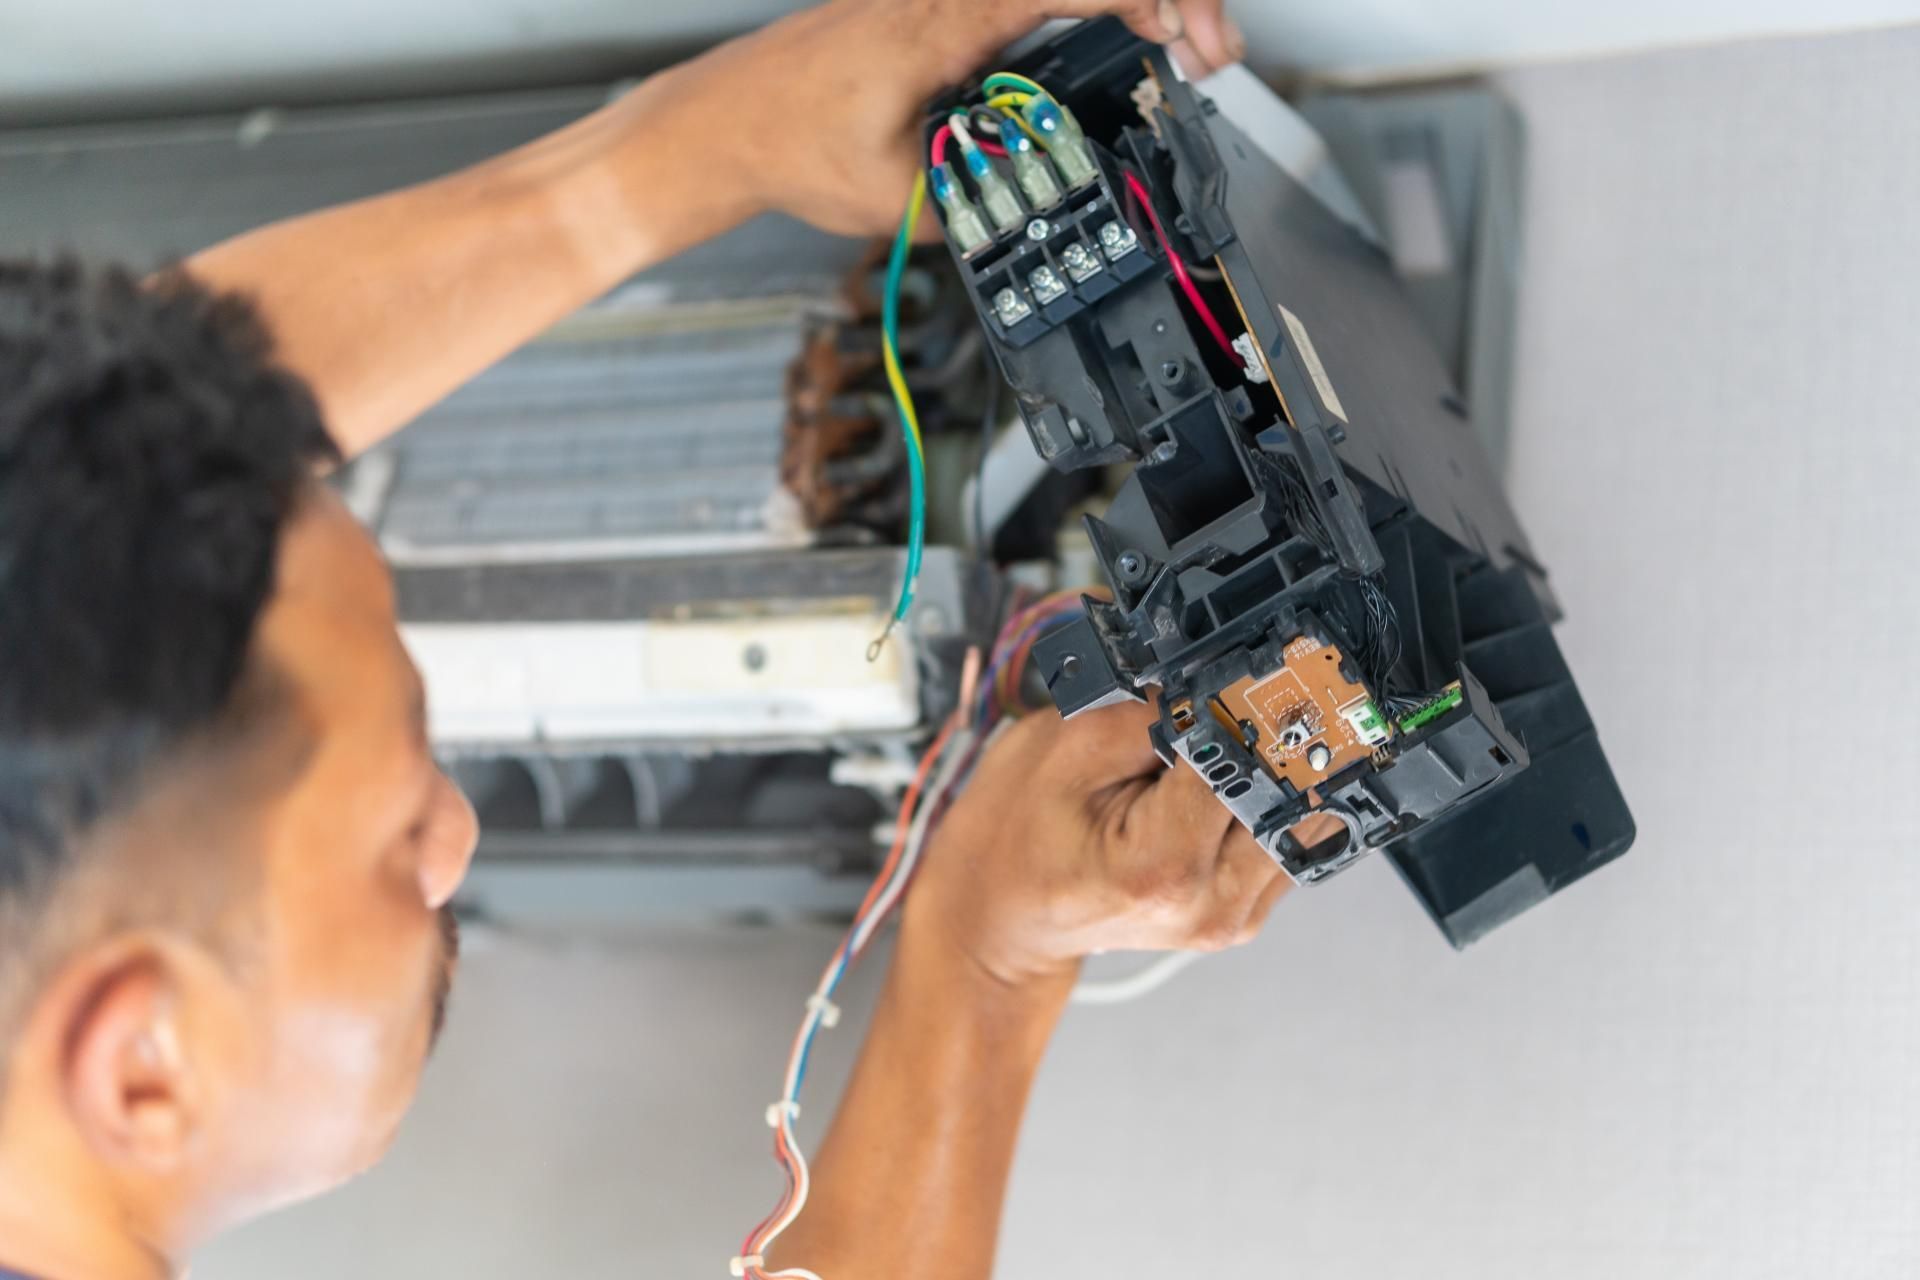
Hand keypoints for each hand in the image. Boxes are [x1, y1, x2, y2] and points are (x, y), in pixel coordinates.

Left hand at [662, 0, 1246, 236]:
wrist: (729, 121)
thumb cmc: (790, 144)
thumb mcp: (899, 198)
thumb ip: (978, 202)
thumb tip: (1040, 214)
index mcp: (945, 22)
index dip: (1149, 2)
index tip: (1189, 45)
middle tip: (1214, 54)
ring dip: (1140, 1)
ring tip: (1190, 47)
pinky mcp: (949, 11)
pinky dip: (1099, 7)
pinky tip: (1131, 37)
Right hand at [904, 699, 1290, 992]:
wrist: (1003, 914)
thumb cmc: (1016, 837)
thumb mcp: (1062, 744)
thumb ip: (1149, 709)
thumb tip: (1217, 675)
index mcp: (1163, 870)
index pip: (1243, 762)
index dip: (1239, 705)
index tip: (1233, 667)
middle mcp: (1212, 903)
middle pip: (1289, 792)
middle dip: (1261, 736)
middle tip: (1223, 696)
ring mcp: (1235, 915)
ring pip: (1301, 815)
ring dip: (1266, 769)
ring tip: (1205, 748)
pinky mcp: (1246, 909)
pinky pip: (1284, 837)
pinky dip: (1261, 799)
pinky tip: (1213, 783)